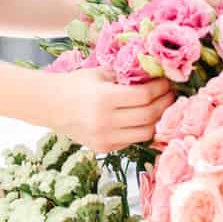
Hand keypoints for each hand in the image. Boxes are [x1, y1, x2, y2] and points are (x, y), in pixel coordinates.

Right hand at [44, 67, 174, 153]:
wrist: (51, 106)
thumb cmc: (77, 85)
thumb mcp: (100, 73)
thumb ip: (126, 75)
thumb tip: (155, 73)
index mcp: (104, 98)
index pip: (144, 96)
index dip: (160, 88)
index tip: (167, 81)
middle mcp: (105, 122)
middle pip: (148, 116)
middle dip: (165, 104)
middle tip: (171, 94)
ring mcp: (105, 138)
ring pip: (145, 133)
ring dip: (158, 120)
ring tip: (162, 107)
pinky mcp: (104, 148)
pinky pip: (133, 141)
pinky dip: (143, 129)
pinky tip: (146, 118)